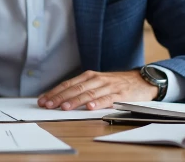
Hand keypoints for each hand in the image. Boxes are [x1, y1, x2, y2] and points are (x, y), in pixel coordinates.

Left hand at [37, 70, 157, 109]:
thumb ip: (82, 89)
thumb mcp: (97, 83)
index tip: (43, 100)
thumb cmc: (116, 84)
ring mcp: (108, 86)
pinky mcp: (120, 94)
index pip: (68, 84)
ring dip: (75, 101)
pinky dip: (98, 103)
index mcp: (88, 77)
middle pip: (74, 89)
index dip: (54, 92)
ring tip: (64, 107)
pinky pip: (107, 99)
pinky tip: (89, 107)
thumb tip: (61, 99)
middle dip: (59, 97)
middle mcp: (96, 79)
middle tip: (47, 105)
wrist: (141, 80)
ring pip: (88, 93)